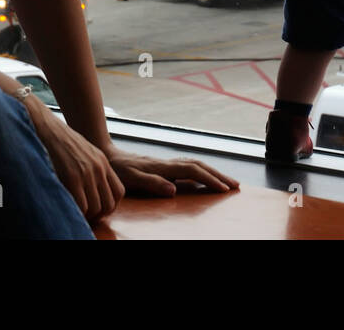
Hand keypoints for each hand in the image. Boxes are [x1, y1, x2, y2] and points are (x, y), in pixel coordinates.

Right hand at [24, 97, 124, 221]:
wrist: (46, 128)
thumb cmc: (60, 140)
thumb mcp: (83, 151)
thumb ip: (91, 167)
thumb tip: (91, 187)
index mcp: (103, 162)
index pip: (119, 192)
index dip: (109, 205)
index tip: (98, 208)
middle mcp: (99, 168)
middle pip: (109, 203)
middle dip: (98, 213)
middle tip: (85, 214)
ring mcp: (87, 173)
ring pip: (96, 208)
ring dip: (86, 215)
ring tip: (75, 212)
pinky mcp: (72, 178)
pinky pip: (81, 206)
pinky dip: (76, 212)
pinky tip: (68, 207)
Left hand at [103, 143, 241, 198]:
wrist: (107, 154)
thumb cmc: (118, 169)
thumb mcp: (131, 179)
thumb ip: (152, 183)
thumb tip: (175, 190)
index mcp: (164, 167)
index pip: (193, 171)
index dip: (209, 180)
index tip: (224, 189)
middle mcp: (168, 163)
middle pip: (200, 166)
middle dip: (219, 175)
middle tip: (236, 186)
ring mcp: (167, 163)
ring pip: (196, 164)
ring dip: (213, 172)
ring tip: (227, 181)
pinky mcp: (164, 165)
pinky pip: (189, 166)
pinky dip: (202, 170)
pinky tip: (205, 176)